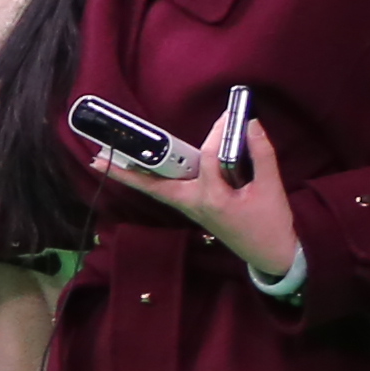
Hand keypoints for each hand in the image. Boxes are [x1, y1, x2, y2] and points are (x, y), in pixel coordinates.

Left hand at [91, 143, 301, 279]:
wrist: (270, 255)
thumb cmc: (271, 224)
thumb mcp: (272, 189)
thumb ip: (262, 154)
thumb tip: (250, 124)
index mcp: (215, 199)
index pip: (209, 158)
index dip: (219, 133)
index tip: (230, 115)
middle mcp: (195, 204)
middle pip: (156, 184)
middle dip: (130, 169)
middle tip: (97, 158)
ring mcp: (191, 208)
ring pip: (157, 189)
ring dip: (133, 175)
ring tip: (102, 162)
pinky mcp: (193, 208)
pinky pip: (167, 192)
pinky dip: (151, 180)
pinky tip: (137, 170)